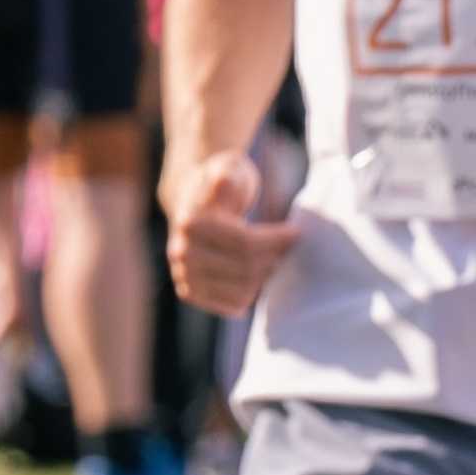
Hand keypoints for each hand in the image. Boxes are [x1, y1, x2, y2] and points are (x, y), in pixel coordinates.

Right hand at [164, 148, 299, 316]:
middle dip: (275, 258)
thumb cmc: (224, 187)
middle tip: (289, 247)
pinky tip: (258, 275)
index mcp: (191, 223)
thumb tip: (224, 180)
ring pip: (243, 291)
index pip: (246, 244)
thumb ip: (228, 174)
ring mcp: (182, 275)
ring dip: (265, 276)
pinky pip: (232, 306)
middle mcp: (180, 252)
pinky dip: (251, 294)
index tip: (295, 232)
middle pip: (247, 270)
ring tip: (274, 258)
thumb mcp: (228, 169)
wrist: (196, 206)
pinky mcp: (190, 292)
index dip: (278, 239)